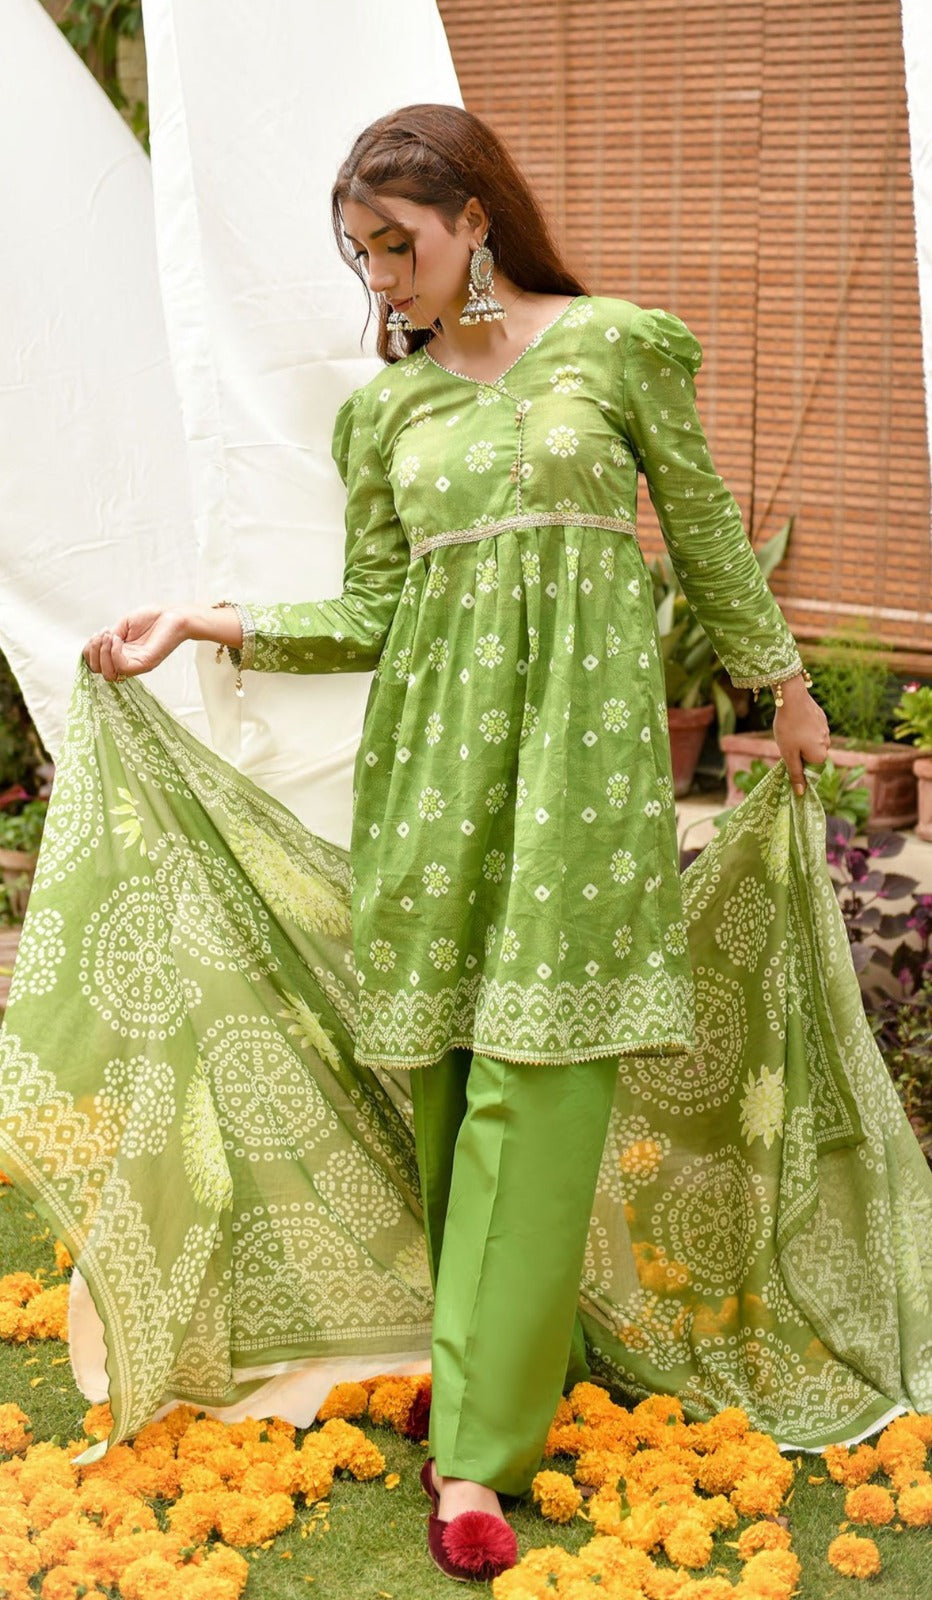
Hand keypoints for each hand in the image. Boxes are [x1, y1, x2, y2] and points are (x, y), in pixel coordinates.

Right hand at [82, 607, 188, 681]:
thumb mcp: (123, 625)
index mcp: (121, 654)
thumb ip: (109, 637)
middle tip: (103, 635)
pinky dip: (114, 652)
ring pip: (108, 673)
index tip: (99, 633)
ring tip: (110, 636)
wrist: (174, 615)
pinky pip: (122, 666)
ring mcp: (136, 665)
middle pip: (99, 671)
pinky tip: (119, 639)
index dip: (90, 650)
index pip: (96, 664)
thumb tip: (96, 644)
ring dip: (102, 652)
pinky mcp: (145, 664)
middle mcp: (127, 662)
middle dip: (93, 652)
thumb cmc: (152, 618)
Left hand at [772, 673, 830, 796]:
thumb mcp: (788, 754)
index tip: (788, 759)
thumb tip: (801, 793)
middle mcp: (827, 744)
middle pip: (811, 756)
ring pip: (810, 742)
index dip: (798, 767)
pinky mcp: (821, 718)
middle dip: (798, 753)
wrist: (792, 698)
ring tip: (789, 731)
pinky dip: (802, 729)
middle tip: (786, 744)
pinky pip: (811, 729)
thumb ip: (795, 774)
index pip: (811, 770)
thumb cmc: (788, 729)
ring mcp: (825, 730)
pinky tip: (794, 721)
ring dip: (800, 740)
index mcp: (821, 755)